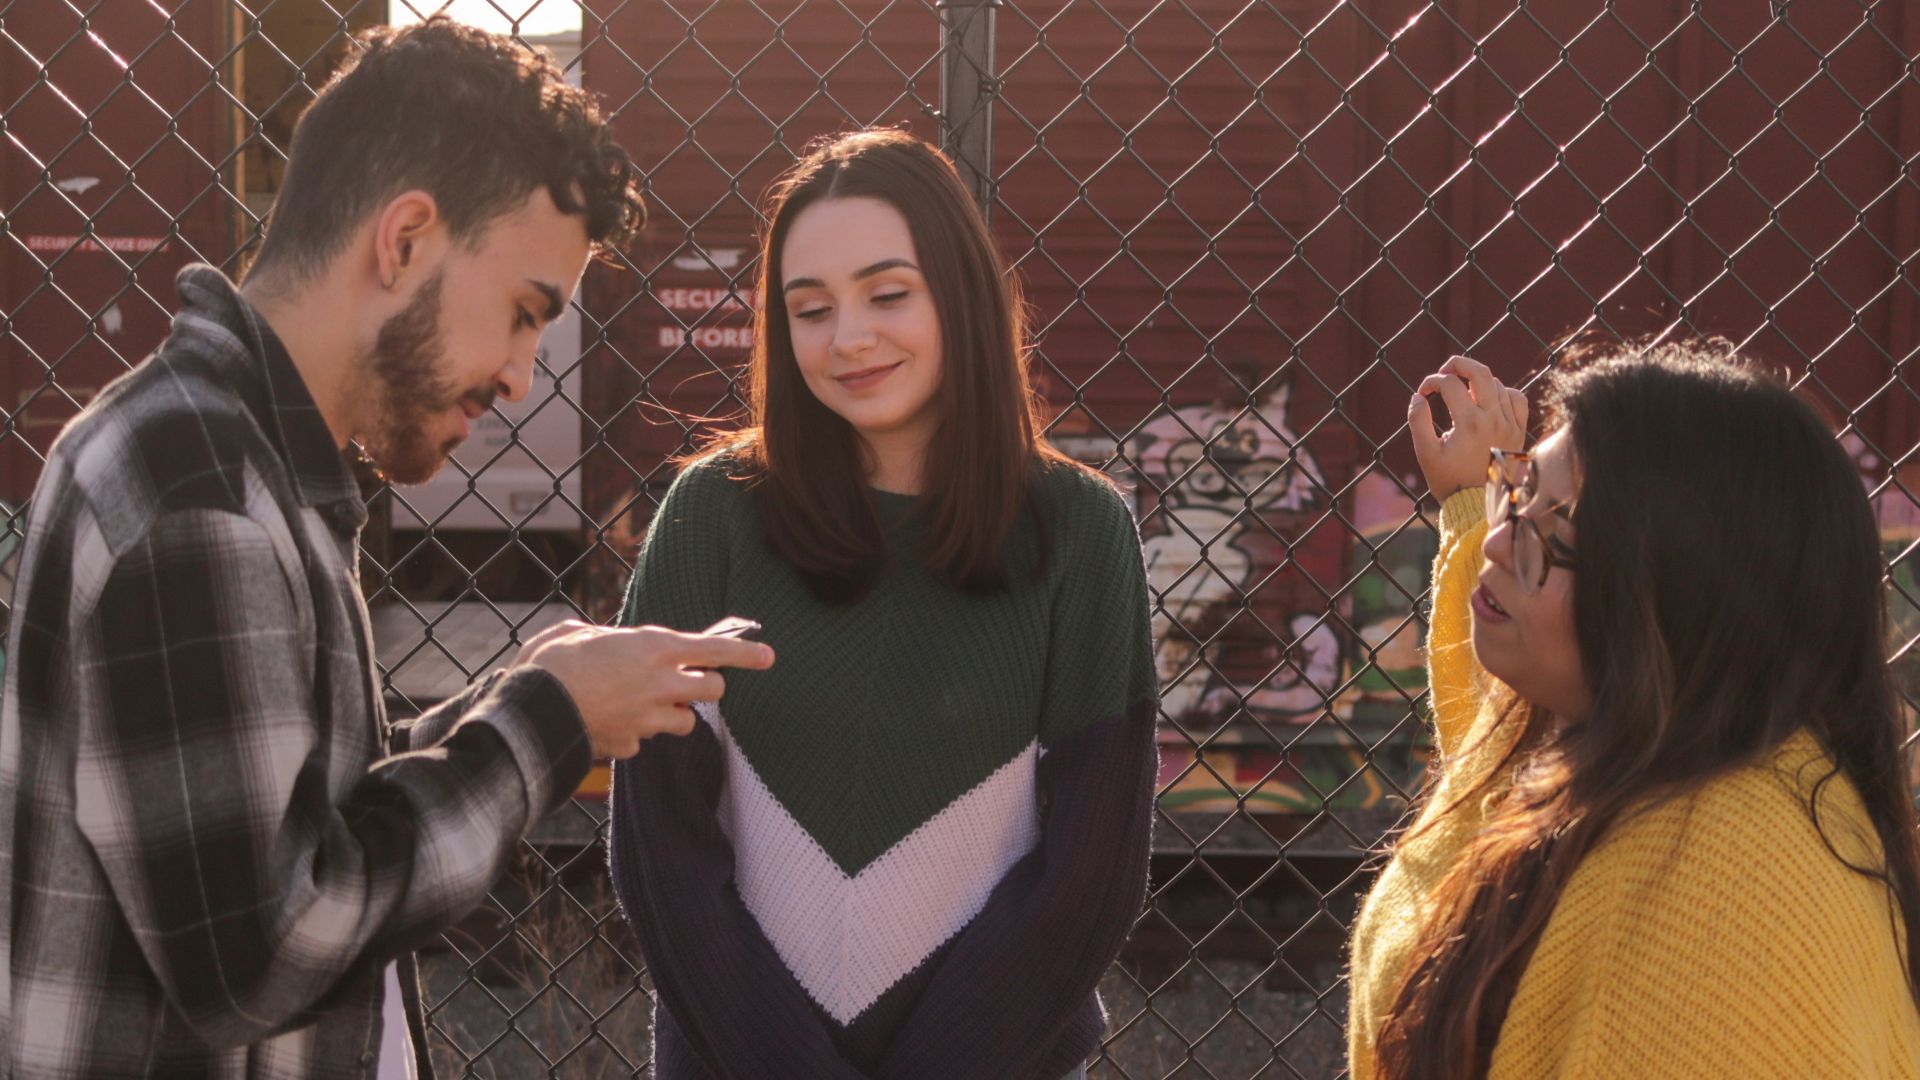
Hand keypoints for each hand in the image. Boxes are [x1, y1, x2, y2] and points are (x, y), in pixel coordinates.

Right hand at [516, 621, 774, 758]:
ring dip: (673, 712)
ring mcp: (649, 719)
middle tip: (682, 680)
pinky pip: (646, 740)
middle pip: (713, 690)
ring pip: (686, 721)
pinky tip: (609, 722)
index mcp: (655, 648)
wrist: (530, 711)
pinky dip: (635, 733)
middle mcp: (661, 684)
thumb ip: (605, 637)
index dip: (747, 653)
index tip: (768, 656)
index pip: (717, 650)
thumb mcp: (578, 633)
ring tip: (642, 702)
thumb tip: (599, 640)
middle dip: (702, 685)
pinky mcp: (632, 744)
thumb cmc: (550, 663)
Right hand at [1409, 355, 1528, 499]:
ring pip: (1497, 383)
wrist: (1480, 505)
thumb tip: (1417, 397)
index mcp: (1468, 423)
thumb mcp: (1426, 454)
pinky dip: (1503, 392)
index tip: (1422, 393)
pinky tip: (1489, 400)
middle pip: (1480, 372)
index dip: (1431, 382)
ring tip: (1462, 391)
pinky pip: (1517, 398)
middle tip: (1445, 370)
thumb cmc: (1450, 481)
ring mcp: (1509, 423)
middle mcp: (1493, 418)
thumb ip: (1418, 422)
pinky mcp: (1519, 430)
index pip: (1449, 384)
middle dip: (1458, 363)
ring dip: (1476, 381)